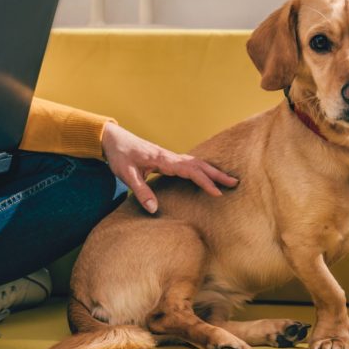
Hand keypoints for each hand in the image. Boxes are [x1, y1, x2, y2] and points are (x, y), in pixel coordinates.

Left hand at [101, 122, 237, 213]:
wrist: (113, 139)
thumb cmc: (119, 155)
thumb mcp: (127, 175)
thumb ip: (141, 191)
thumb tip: (154, 209)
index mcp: (163, 160)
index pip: (189, 171)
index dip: (204, 182)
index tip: (217, 192)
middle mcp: (169, 157)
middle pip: (198, 165)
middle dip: (217, 174)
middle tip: (235, 183)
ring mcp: (169, 157)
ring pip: (195, 163)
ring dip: (212, 171)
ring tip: (227, 179)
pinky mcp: (166, 159)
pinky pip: (188, 164)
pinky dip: (201, 168)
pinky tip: (207, 174)